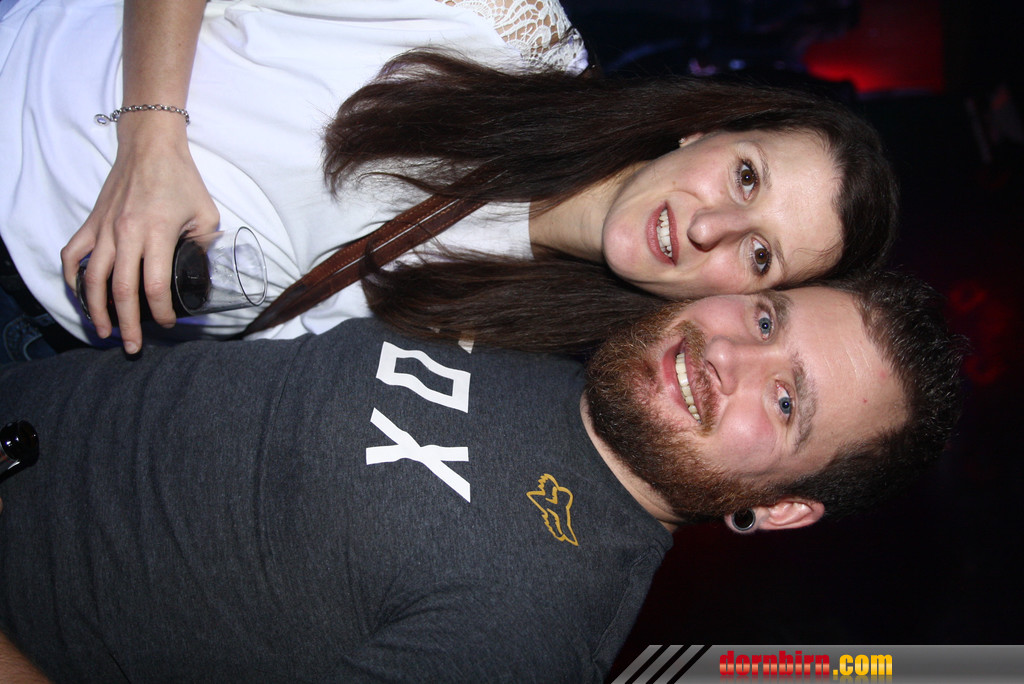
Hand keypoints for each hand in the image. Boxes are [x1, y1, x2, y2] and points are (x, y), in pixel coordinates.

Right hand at [62, 115, 218, 352]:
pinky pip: (73, 255)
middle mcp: (125, 234)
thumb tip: (201, 272)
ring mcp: (104, 229)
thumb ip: (203, 246)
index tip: (169, 324)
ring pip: (92, 279)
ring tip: (104, 332)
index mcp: (156, 234)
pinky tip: (81, 296)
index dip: (161, 312)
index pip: (154, 286)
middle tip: (132, 347)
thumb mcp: (206, 214)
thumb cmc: (181, 179)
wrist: (150, 147)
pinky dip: (73, 278)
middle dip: (127, 324)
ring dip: (97, 310)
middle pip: (122, 291)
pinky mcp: (91, 223)